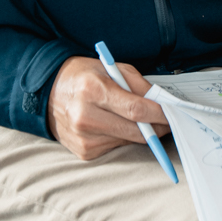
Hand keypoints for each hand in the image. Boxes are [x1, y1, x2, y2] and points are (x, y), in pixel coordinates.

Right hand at [47, 55, 170, 160]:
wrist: (48, 92)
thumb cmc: (82, 76)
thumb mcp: (110, 68)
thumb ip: (138, 85)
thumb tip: (162, 103)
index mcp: (92, 90)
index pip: (135, 109)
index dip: (159, 114)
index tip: (173, 114)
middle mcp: (85, 116)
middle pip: (134, 130)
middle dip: (157, 127)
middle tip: (168, 121)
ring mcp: (83, 137)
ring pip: (128, 141)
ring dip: (140, 132)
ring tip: (138, 118)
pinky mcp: (84, 152)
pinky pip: (115, 147)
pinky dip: (123, 137)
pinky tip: (115, 124)